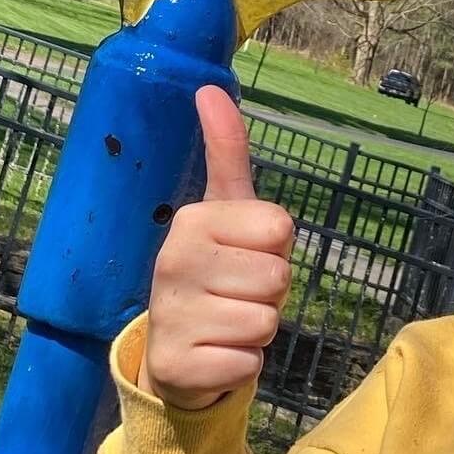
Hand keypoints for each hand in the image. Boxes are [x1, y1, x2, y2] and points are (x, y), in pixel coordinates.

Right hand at [139, 86, 294, 410]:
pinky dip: (241, 365)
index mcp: (192, 219)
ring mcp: (172, 315)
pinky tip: (214, 354)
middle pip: (277, 276)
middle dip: (268, 292)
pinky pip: (249, 364)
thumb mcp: (224, 210)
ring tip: (224, 322)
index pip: (281, 228)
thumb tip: (210, 87)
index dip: (274, 249)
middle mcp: (174, 261)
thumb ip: (226, 150)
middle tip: (234, 294)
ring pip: (266, 320)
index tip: (243, 255)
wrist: (174, 352)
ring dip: (256, 330)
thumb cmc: (214, 271)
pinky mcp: (178, 365)